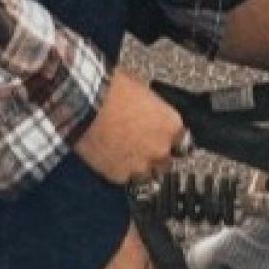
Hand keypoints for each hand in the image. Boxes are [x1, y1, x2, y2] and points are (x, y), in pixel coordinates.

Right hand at [75, 68, 188, 186]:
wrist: (84, 104)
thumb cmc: (109, 91)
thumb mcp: (141, 89)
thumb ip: (152, 108)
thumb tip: (148, 110)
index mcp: (171, 125)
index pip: (185, 141)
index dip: (172, 140)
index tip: (165, 139)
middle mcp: (160, 149)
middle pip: (167, 162)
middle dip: (156, 156)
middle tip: (142, 147)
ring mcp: (141, 166)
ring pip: (149, 177)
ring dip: (140, 169)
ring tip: (127, 157)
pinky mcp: (119, 176)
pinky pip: (124, 179)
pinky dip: (119, 172)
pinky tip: (111, 159)